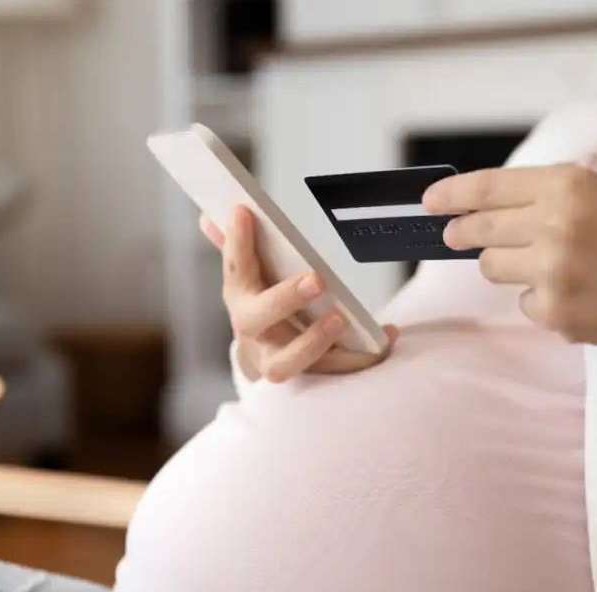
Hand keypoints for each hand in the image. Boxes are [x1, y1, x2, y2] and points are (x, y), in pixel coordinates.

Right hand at [200, 205, 398, 382]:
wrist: (262, 360)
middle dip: (284, 298)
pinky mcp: (311, 375)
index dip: (236, 241)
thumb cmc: (261, 305)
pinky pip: (336, 371)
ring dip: (313, 342)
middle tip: (317, 279)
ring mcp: (278, 358)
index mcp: (239, 298)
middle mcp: (253, 332)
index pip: (234, 267)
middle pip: (256, 318)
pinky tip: (387, 335)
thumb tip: (209, 216)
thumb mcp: (248, 276)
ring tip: (342, 318)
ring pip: (287, 361)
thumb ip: (234, 247)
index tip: (245, 211)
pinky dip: (363, 357)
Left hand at [424, 165, 596, 347]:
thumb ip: (550, 199)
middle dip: (463, 232)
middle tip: (454, 235)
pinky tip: (582, 298)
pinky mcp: (555, 313)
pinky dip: (543, 302)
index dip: (452, 194)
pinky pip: (525, 304)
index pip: (488, 186)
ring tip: (557, 268)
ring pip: (493, 269)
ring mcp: (551, 272)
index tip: (430, 200)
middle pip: (479, 230)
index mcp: (569, 185)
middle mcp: (554, 224)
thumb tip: (489, 211)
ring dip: (512, 268)